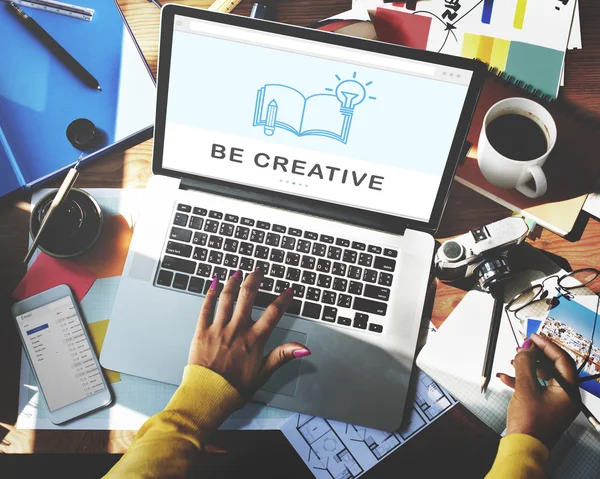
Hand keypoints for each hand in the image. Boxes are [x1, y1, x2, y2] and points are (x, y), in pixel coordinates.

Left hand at [188, 269, 309, 398]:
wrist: (207, 396)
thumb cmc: (234, 389)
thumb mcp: (263, 373)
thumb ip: (282, 356)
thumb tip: (303, 349)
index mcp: (254, 340)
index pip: (273, 313)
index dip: (283, 300)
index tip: (288, 291)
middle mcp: (237, 330)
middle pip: (248, 297)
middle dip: (255, 280)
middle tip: (258, 270)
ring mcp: (218, 329)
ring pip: (227, 298)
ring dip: (233, 282)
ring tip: (238, 272)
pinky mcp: (202, 332)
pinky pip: (206, 308)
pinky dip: (210, 294)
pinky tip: (214, 284)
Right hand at [497, 333, 579, 447]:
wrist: (523, 447)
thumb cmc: (530, 424)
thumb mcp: (525, 388)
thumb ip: (525, 364)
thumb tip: (526, 348)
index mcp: (568, 392)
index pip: (562, 360)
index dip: (547, 345)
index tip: (533, 337)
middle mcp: (565, 396)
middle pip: (552, 367)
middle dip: (535, 355)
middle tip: (522, 346)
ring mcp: (555, 403)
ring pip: (542, 376)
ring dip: (527, 367)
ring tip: (513, 361)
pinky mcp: (543, 407)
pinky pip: (535, 387)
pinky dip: (522, 380)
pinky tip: (507, 377)